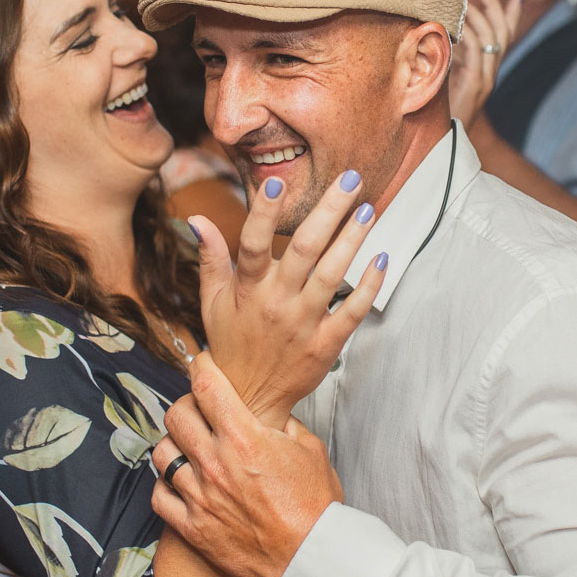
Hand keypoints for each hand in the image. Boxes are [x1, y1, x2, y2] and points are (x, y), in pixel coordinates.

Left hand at [151, 355, 342, 576]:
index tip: (203, 366)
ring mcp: (200, 496)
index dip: (202, 368)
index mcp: (244, 438)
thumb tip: (269, 415)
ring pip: (162, 452)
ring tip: (189, 448)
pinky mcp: (192, 527)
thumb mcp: (311, 450)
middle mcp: (215, 463)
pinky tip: (181, 483)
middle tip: (200, 411)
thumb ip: (284, 425)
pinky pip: (159, 495)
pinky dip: (166, 485)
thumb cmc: (316, 507)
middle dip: (187, 405)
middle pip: (176, 414)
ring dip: (174, 444)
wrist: (312, 557)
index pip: (206, 386)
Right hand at [188, 168, 387, 428]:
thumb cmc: (231, 342)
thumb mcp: (212, 302)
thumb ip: (210, 258)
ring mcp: (303, 324)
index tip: (275, 182)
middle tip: (349, 178)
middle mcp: (276, 303)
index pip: (252, 245)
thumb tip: (195, 218)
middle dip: (328, 211)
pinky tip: (381, 258)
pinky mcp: (326, 344)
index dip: (262, 214)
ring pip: (331, 274)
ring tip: (367, 208)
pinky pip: (352, 311)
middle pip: (303, 250)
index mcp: (247, 290)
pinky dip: (368, 285)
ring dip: (352, 239)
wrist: (249, 399)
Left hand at [446, 0, 526, 126]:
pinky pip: (476, 52)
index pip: (507, 36)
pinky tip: (453, 23)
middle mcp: (491, 73)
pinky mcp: (475, 85)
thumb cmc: (437, 109)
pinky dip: (466, 33)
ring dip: (477, 14)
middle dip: (493, 4)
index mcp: (486, 70)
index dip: (512, 12)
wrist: (440, 142)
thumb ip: (449, 56)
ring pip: (492, 38)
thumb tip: (441, 31)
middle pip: (502, 31)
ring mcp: (485, 79)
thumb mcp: (445, 76)